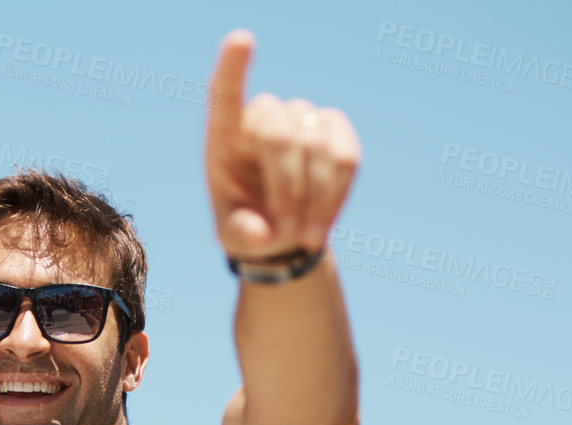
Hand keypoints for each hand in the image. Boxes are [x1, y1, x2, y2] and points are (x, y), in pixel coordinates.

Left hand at [205, 30, 360, 259]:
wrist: (282, 232)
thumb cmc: (248, 226)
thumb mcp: (234, 238)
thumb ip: (239, 235)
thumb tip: (260, 233)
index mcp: (225, 136)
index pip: (226, 95)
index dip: (234, 68)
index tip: (241, 39)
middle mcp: (263, 117)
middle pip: (278, 135)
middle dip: (286, 189)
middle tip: (287, 234)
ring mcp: (302, 117)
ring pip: (316, 148)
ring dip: (314, 200)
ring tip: (304, 238)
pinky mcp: (335, 129)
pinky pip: (346, 157)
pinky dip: (337, 195)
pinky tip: (323, 224)